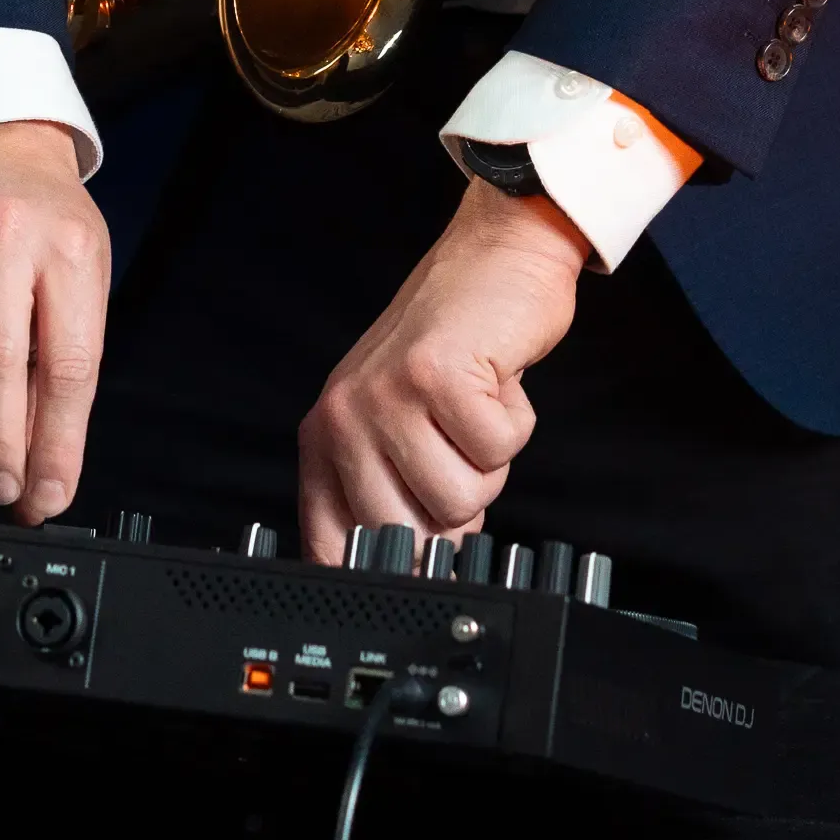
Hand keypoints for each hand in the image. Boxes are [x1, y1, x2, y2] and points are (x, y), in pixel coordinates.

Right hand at [0, 120, 110, 523]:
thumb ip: (66, 358)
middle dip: (0, 443)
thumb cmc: (48, 222)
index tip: (51, 491)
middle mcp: (2, 244)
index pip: (65, 360)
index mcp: (66, 249)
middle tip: (7, 491)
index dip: (57, 440)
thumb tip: (47, 459)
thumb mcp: (84, 274)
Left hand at [298, 176, 586, 559]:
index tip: (421, 571)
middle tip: (458, 446)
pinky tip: (493, 382)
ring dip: (489, 460)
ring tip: (473, 407)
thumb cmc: (451, 348)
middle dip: (457, 507)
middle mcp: (344, 418)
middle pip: (413, 537)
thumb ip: (390, 495)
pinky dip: (514, 423)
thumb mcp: (396, 425)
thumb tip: (413, 579)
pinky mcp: (438, 375)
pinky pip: (498, 450)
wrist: (492, 259)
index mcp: (325, 440)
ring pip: (463, 500)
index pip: (334, 547)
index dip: (389, 573)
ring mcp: (388, 395)